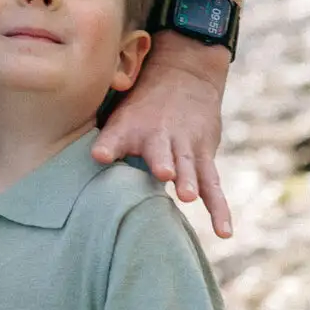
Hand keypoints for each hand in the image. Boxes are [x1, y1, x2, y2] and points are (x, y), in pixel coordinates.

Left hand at [92, 38, 231, 235]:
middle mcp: (160, 136)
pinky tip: (224, 233)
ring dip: (189, 180)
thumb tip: (86, 166)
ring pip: (189, 166)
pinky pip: (213, 186)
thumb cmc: (142, 108)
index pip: (116, 135)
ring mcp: (185, 147)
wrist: (185, 77)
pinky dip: (219, 209)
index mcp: (131, 127)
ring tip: (187, 196)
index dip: (107, 145)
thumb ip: (105, 142)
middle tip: (162, 173)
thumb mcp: (119, 116)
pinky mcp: (203, 157)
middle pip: (161, 151)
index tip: (99, 155)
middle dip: (162, 162)